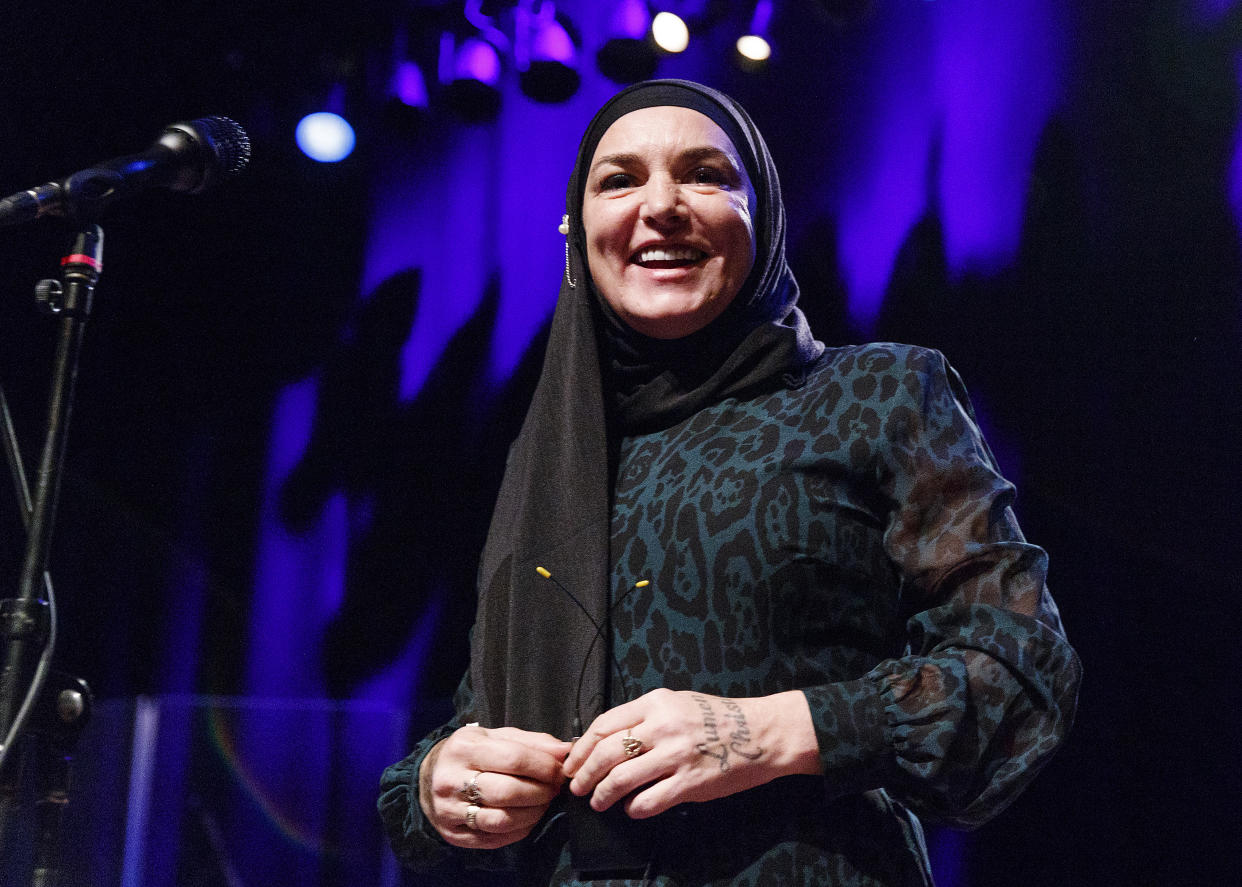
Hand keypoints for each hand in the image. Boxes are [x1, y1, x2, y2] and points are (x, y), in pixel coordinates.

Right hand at [420, 724, 570, 848]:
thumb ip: (532, 742)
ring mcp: (450, 810)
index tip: (559, 770)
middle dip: (541, 792)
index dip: (544, 767)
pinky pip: (494, 838)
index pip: (513, 759)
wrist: (428, 778)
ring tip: (542, 803)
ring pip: (502, 820)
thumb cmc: (470, 753)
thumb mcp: (496, 736)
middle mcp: (452, 780)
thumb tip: (565, 750)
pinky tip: (527, 818)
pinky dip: (519, 830)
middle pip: (508, 792)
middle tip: (554, 788)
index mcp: (464, 748)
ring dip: (533, 814)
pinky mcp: (453, 834)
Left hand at [562, 688, 819, 819]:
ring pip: (621, 779)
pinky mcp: (690, 783)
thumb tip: (605, 741)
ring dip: (602, 795)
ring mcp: (676, 755)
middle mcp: (662, 726)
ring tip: (598, 802)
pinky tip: (632, 810)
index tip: (572, 762)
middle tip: (577, 788)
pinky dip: (634, 809)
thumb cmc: (718, 718)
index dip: (581, 748)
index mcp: (655, 703)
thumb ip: (644, 718)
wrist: (762, 733)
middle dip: (584, 774)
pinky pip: (649, 801)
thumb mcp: (677, 703)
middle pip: (606, 752)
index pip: (603, 725)